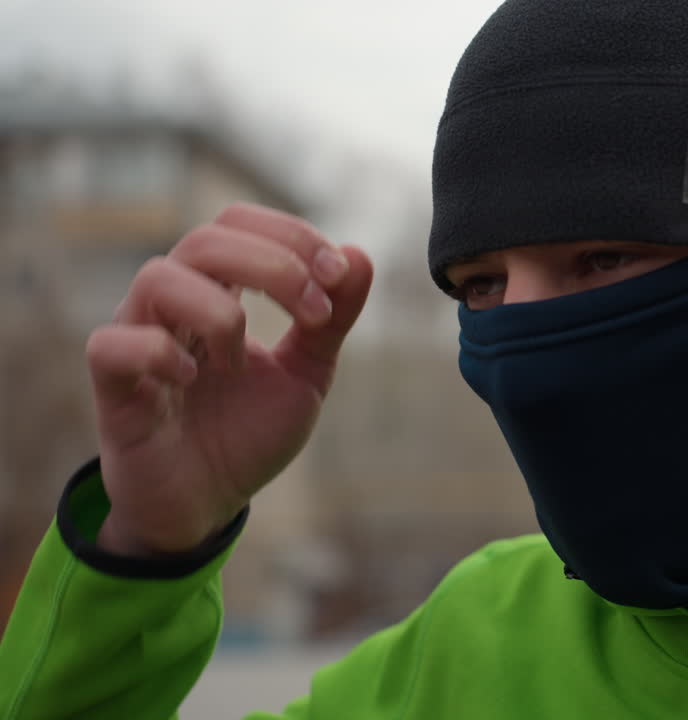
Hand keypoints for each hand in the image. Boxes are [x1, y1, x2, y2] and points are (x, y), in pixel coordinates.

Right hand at [86, 204, 373, 554]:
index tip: (338, 275)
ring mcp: (138, 340)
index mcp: (217, 291)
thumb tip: (360, 255)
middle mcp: (173, 305)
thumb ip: (333, 320)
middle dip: (273, 265)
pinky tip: (194, 379)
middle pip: (206, 239)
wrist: (207, 504)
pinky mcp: (112, 389)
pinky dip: (160, 353)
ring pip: (157, 278)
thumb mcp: (307, 374)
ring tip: (241, 360)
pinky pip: (112, 345)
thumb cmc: (248, 433)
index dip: (291, 235)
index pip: (239, 223)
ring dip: (220, 311)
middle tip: (314, 312)